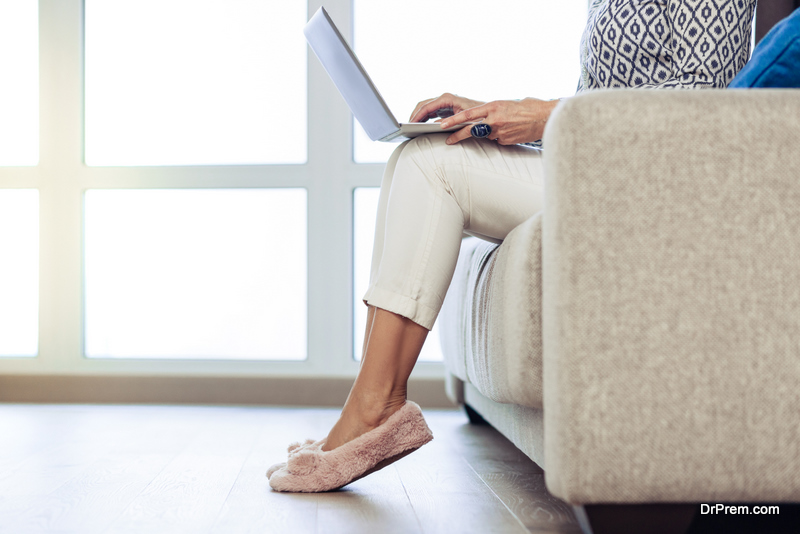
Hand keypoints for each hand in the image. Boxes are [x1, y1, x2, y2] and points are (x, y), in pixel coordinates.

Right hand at [409, 93, 484, 122]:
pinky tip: (420, 126)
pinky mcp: (445, 108)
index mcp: (447, 99)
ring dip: (418, 117)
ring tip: (412, 128)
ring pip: (426, 108)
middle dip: (415, 115)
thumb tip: (437, 127)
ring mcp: (444, 103)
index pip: (427, 106)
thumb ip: (450, 123)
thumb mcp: (464, 120)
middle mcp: (444, 98)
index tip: (411, 124)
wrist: (487, 113)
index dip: (417, 115)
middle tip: (408, 127)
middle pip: (423, 105)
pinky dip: (424, 118)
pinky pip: (430, 112)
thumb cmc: (478, 115)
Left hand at [440, 98, 561, 144]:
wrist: (545, 117)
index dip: (453, 120)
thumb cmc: (527, 107)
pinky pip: (497, 140)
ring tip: (505, 125)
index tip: (442, 125)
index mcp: (493, 107)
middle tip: (448, 140)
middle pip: (471, 129)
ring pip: (486, 135)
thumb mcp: (505, 104)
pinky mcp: (505, 141)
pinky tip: (512, 131)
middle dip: (457, 135)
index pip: (468, 115)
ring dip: (490, 132)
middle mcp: (494, 119)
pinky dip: (501, 137)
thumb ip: (491, 112)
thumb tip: (482, 120)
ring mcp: (500, 131)